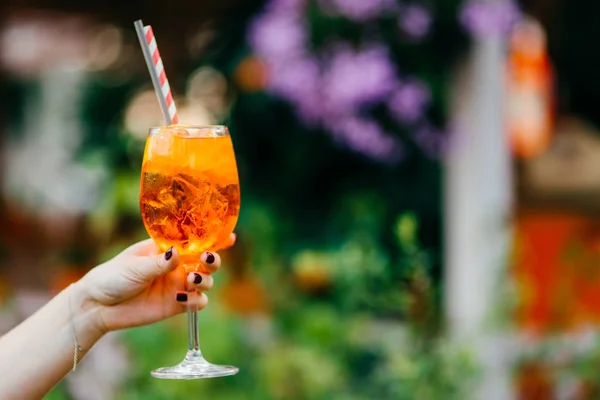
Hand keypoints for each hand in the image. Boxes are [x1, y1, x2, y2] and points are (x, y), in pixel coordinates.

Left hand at [76, 234, 234, 332]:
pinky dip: (196, 300)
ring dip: (205, 279)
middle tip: (207, 259)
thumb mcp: (134, 267)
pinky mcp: (177, 305)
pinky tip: (182, 299)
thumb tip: (177, 253)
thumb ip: (158, 263)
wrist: (98, 306)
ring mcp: (178, 285)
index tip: (230, 237)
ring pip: (206, 281)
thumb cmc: (112, 277)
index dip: (214, 238)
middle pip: (207, 261)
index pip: (195, 241)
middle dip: (213, 259)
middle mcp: (177, 266)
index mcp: (167, 248)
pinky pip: (198, 302)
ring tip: (191, 279)